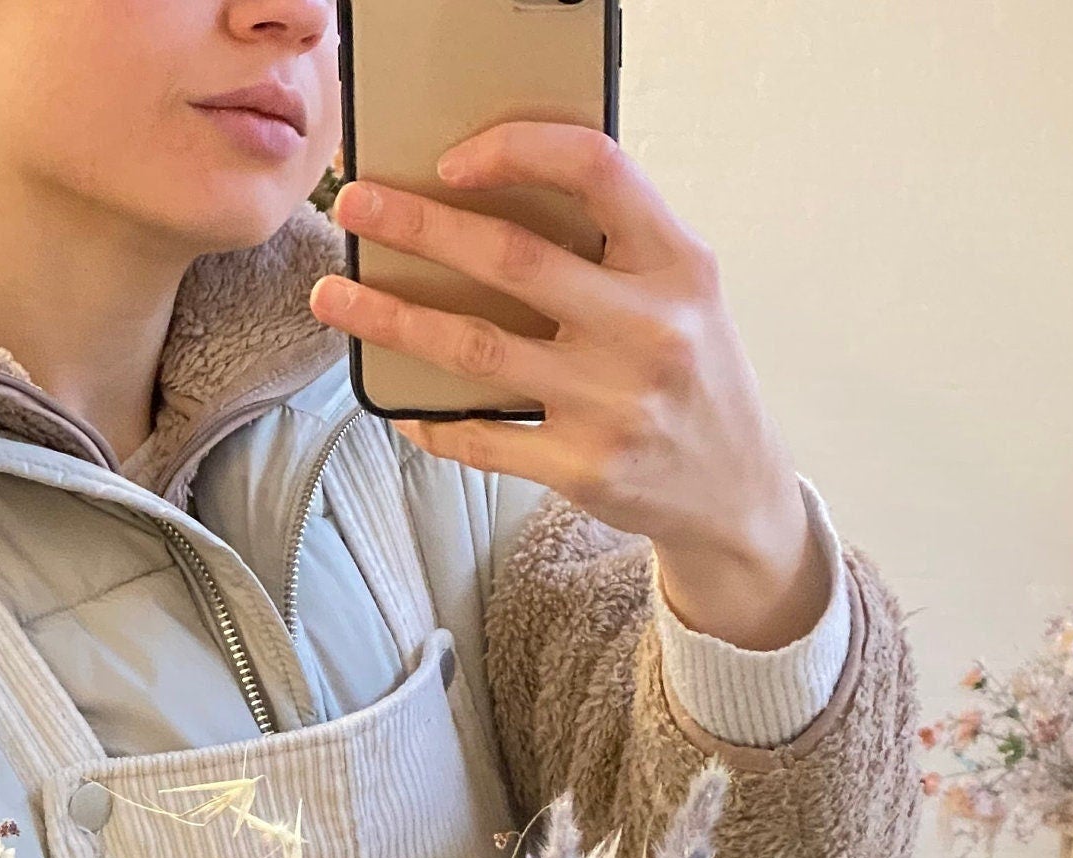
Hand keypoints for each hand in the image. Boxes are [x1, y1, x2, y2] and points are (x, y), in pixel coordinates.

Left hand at [311, 123, 829, 652]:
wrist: (736, 493)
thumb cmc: (693, 376)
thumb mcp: (686, 292)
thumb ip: (616, 245)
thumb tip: (496, 200)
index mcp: (677, 263)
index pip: (595, 169)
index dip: (517, 150)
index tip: (452, 160)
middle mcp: (648, 328)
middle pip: (511, 258)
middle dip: (418, 225)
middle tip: (354, 206)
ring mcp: (613, 404)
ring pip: (475, 349)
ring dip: (393, 318)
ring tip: (336, 296)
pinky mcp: (582, 469)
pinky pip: (481, 437)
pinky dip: (430, 420)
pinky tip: (395, 403)